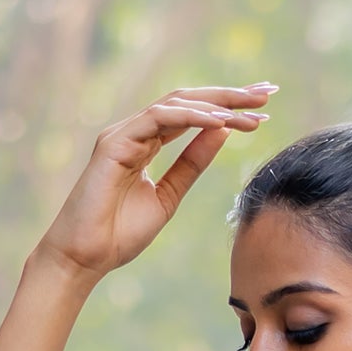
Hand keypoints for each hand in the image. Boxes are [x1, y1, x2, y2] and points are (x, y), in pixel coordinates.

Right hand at [0, 84, 273, 350]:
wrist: (84, 258)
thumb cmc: (119, 234)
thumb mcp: (168, 196)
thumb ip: (192, 163)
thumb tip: (222, 132)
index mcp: (146, 143)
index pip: (192, 115)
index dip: (228, 109)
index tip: (264, 110)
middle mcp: (134, 131)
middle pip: (188, 100)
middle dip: (229, 95)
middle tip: (267, 92)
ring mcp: (122, 133)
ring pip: (175, 104)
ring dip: (216, 104)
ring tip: (251, 109)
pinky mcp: (113, 143)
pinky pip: (157, 120)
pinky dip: (190, 117)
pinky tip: (219, 121)